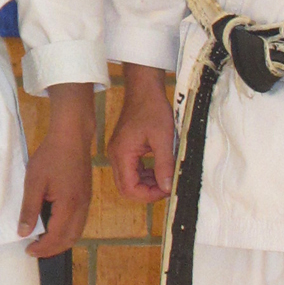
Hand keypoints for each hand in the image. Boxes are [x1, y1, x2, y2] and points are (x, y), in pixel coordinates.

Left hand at [18, 82, 94, 256]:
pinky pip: (79, 221)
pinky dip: (67, 230)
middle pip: (70, 238)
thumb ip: (29, 209)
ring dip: (61, 240)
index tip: (28, 250)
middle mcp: (81, 207)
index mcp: (68, 205)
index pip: (56, 236)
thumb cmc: (51, 156)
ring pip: (77, 231)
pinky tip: (55, 225)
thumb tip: (24, 232)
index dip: (42, 248)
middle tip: (35, 250)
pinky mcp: (86, 195)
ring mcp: (86, 201)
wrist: (71, 136)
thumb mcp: (33, 182)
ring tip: (43, 241)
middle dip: (53, 249)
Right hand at [107, 63, 174, 201]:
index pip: (129, 189)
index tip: (167, 190)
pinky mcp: (124, 149)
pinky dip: (145, 174)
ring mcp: (118, 152)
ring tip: (166, 177)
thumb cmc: (153, 109)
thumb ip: (164, 165)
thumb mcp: (164, 138)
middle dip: (147, 192)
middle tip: (167, 186)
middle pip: (126, 188)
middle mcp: (116, 156)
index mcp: (122, 154)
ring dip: (147, 183)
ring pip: (129, 180)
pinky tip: (159, 168)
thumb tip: (168, 188)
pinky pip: (132, 170)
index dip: (148, 195)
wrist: (144, 89)